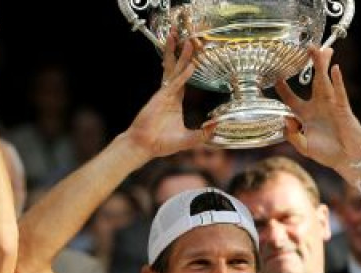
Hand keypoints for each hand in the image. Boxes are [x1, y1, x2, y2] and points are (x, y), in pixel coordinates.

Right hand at [124, 31, 210, 159]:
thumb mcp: (188, 139)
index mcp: (175, 100)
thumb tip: (217, 126)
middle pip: (178, 68)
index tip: (193, 53)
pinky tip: (191, 67)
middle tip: (190, 38)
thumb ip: (202, 134)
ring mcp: (164, 95)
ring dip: (180, 56)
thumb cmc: (161, 143)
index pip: (184, 77)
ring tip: (185, 40)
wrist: (144, 146)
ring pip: (174, 71)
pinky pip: (174, 84)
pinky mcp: (160, 100)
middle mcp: (169, 94)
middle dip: (183, 53)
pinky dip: (183, 75)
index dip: (189, 65)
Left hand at [275, 47, 360, 173]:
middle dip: (312, 64)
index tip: (275, 76)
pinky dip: (337, 81)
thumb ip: (292, 136)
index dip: (283, 88)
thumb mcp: (304, 147)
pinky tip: (335, 70)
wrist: (347, 159)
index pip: (291, 98)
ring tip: (322, 50)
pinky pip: (339, 93)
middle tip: (308, 47)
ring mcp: (331, 106)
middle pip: (313, 81)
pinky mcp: (343, 109)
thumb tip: (285, 119)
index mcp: (305, 115)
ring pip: (326, 82)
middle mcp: (317, 106)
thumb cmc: (326, 154)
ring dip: (323, 66)